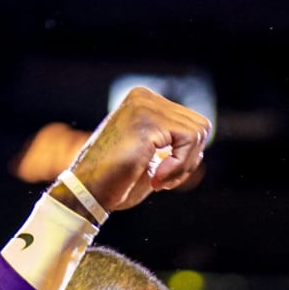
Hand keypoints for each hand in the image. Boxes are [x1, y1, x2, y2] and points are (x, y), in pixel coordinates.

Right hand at [65, 85, 209, 213]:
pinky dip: (179, 167)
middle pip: (200, 126)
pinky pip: (189, 140)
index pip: (191, 123)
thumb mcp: (151, 157)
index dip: (186, 156)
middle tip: (163, 179)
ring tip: (158, 179)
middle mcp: (144, 97)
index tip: (162, 174)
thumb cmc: (116, 182)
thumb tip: (200, 143)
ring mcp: (145, 105)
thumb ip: (173, 145)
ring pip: (198, 132)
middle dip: (189, 159)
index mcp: (144, 102)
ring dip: (184, 165)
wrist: (87, 193)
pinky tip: (156, 179)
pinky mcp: (147, 120)